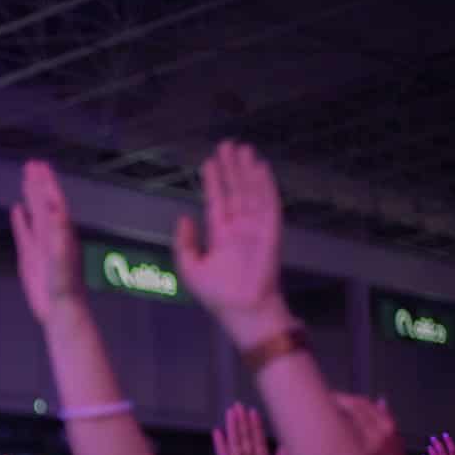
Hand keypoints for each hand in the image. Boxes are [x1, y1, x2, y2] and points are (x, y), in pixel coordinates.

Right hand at [10, 161, 85, 324]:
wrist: (61, 309)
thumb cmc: (64, 286)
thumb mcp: (62, 259)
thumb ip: (59, 235)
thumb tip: (54, 211)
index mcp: (61, 232)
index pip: (52, 201)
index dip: (46, 184)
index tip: (40, 166)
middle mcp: (52, 234)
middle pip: (44, 202)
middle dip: (38, 183)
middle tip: (32, 163)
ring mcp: (41, 244)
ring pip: (34, 214)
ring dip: (31, 196)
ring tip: (26, 178)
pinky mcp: (30, 257)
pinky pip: (24, 232)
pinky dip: (21, 220)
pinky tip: (17, 209)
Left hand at [173, 141, 288, 340]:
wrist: (241, 309)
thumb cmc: (217, 294)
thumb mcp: (190, 268)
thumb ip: (184, 243)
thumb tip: (183, 217)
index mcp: (221, 235)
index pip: (217, 202)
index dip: (214, 181)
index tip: (210, 161)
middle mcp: (239, 228)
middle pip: (235, 191)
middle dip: (231, 169)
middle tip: (227, 145)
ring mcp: (256, 228)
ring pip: (251, 192)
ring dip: (247, 171)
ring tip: (243, 149)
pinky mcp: (271, 231)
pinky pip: (269, 204)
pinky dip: (265, 185)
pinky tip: (260, 168)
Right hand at [212, 403, 295, 454]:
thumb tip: (285, 446)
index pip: (258, 444)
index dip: (256, 428)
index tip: (254, 412)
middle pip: (244, 441)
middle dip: (242, 423)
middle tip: (239, 405)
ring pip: (235, 446)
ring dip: (232, 429)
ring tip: (231, 412)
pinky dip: (220, 446)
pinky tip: (218, 432)